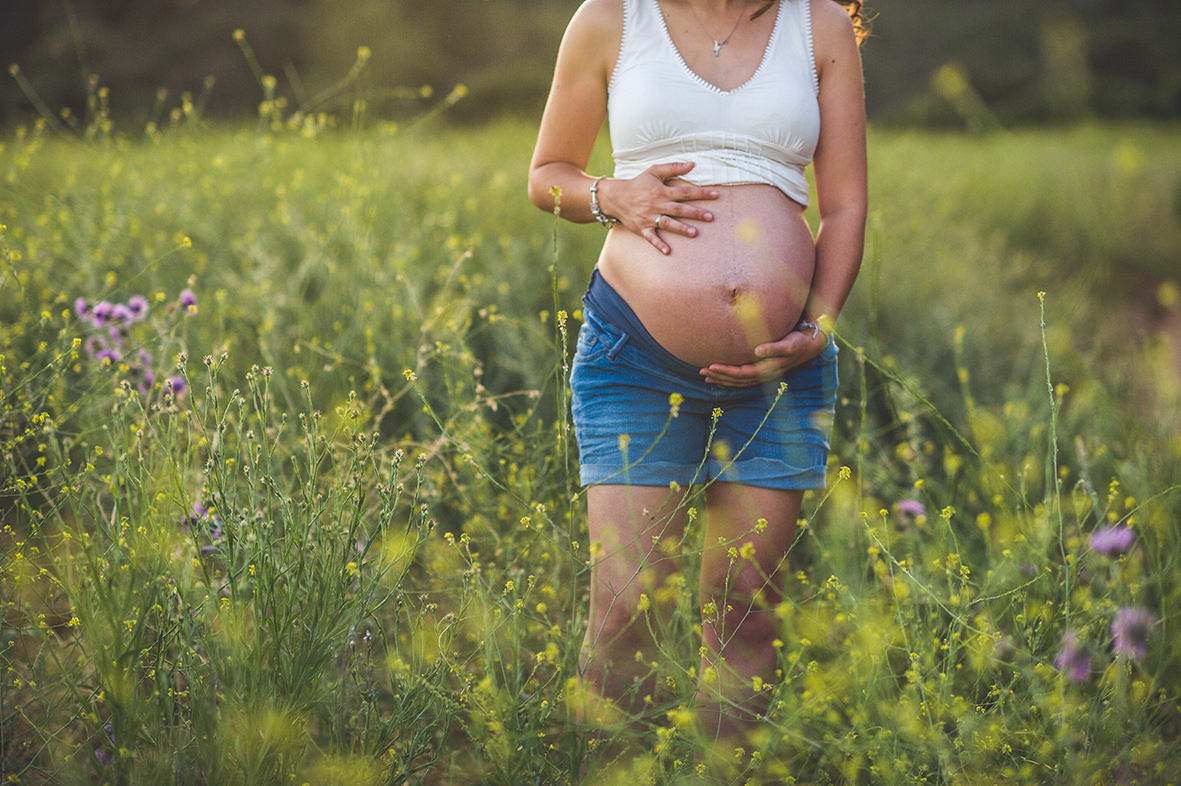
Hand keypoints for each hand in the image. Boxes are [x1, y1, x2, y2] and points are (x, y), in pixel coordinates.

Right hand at [599, 162, 717, 254]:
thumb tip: (692, 164)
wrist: (616, 197)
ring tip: (694, 233)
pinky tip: (668, 251)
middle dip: (695, 213)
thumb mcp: (654, 171)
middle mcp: (656, 205)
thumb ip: (673, 167)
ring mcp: (649, 217)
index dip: (701, 193)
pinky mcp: (642, 228)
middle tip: (711, 217)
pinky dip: (658, 245)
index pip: (685, 192)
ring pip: (667, 223)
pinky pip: (651, 238)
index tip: (716, 195)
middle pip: (679, 209)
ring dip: (681, 228)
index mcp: (661, 191)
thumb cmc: (638, 183)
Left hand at [699, 327, 826, 386]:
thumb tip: (757, 351)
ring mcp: (762, 374)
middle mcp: (763, 375)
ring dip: (721, 379)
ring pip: (737, 381)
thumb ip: (774, 348)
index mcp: (766, 369)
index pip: (740, 374)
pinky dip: (729, 378)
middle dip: (718, 376)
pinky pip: (742, 378)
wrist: (809, 345)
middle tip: (701, 372)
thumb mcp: (789, 343)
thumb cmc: (798, 341)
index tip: (710, 367)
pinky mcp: (762, 370)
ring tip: (705, 376)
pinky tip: (719, 376)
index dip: (725, 372)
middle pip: (736, 380)